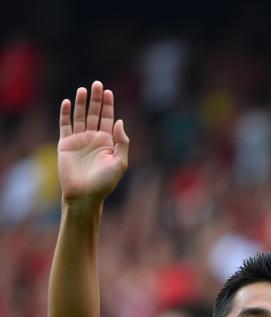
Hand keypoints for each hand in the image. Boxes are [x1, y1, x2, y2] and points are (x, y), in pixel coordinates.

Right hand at [58, 81, 129, 204]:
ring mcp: (79, 140)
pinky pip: (65, 125)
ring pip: (80, 116)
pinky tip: (67, 102)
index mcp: (107, 143)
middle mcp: (93, 139)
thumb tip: (120, 121)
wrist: (84, 195)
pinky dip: (65, 114)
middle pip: (94, 114)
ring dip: (81, 103)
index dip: (108, 106)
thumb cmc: (104, 183)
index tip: (108, 92)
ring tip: (83, 90)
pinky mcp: (65, 143)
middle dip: (96, 99)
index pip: (108, 119)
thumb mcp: (120, 163)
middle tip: (97, 84)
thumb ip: (122, 143)